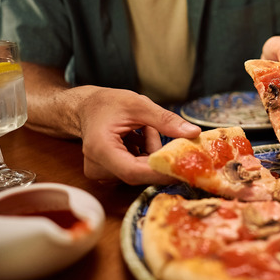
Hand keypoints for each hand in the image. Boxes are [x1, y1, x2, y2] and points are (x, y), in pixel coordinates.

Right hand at [77, 88, 200, 184]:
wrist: (85, 108)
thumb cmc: (107, 103)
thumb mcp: (138, 104)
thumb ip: (166, 120)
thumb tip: (193, 133)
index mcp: (101, 148)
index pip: (134, 172)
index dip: (160, 172)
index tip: (183, 166)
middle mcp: (98, 167)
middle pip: (140, 172)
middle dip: (156, 154)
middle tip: (155, 129)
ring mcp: (101, 174)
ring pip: (140, 171)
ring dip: (150, 152)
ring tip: (141, 129)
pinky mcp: (107, 175)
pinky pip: (135, 170)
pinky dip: (143, 155)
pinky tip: (136, 138)